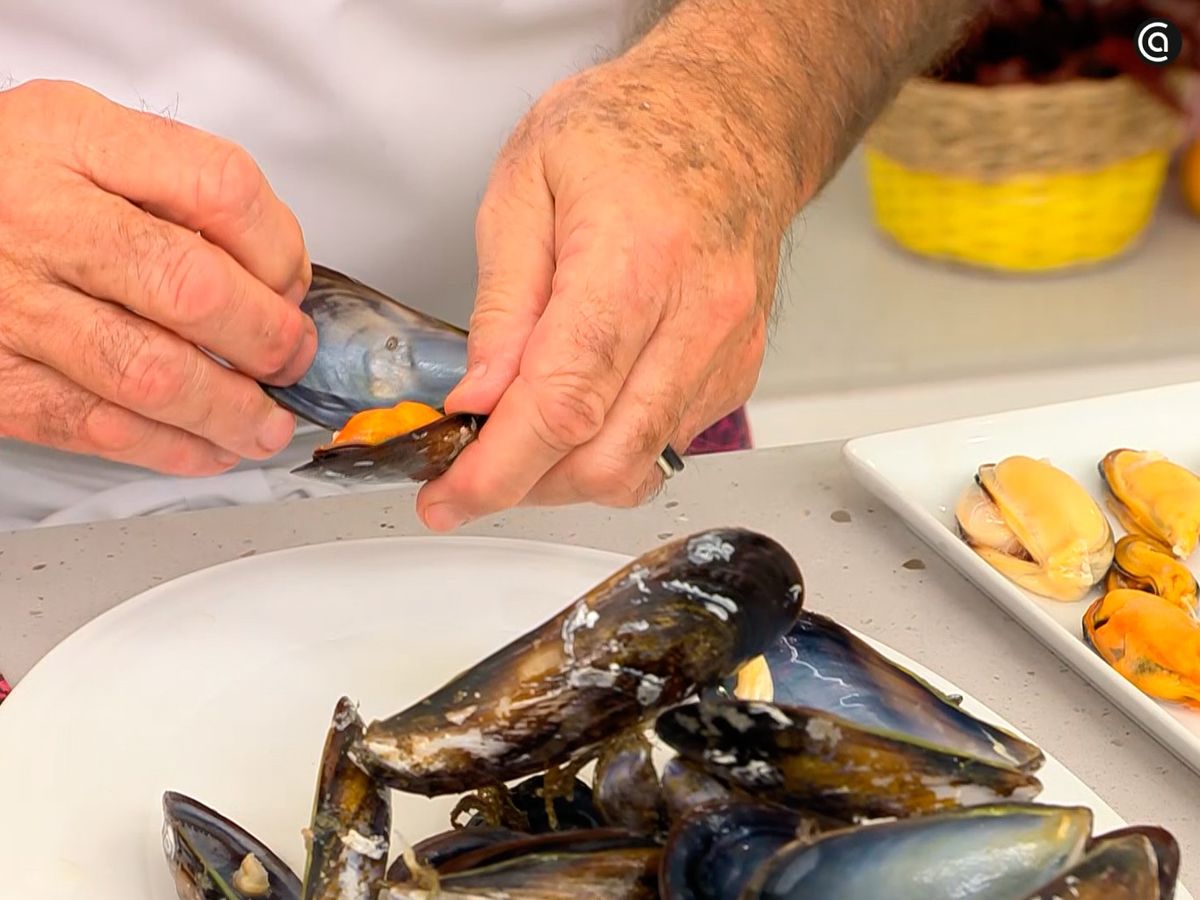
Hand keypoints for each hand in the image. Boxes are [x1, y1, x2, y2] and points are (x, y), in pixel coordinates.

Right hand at [0, 79, 313, 473]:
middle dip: (265, 339)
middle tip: (290, 360)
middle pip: (192, 287)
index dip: (279, 250)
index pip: (220, 189)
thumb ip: (181, 189)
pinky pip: (96, 425)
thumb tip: (278, 279)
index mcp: (75, 140)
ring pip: (150, 372)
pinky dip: (171, 447)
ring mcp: (10, 302)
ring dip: (230, 411)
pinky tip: (208, 446)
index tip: (291, 286)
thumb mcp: (86, 139)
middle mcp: (39, 217)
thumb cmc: (7, 182)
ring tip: (265, 423)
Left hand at [416, 46, 800, 531]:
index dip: (496, 470)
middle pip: (603, 459)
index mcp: (633, 263)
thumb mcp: (527, 184)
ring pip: (638, 468)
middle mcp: (694, 319)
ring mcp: (724, 353)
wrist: (729, 118)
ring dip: (565, 478)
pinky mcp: (736, 373)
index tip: (447, 497)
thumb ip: (503, 302)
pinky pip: (665, 446)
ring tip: (521, 441)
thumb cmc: (630, 132)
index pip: (562, 404)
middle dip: (523, 487)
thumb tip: (479, 399)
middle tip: (469, 472)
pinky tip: (581, 411)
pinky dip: (610, 451)